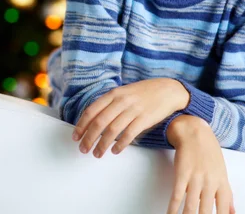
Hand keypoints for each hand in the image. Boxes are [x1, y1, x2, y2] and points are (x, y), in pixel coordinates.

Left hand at [72, 78, 189, 156]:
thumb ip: (110, 103)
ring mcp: (134, 110)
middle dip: (88, 138)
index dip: (81, 125)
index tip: (76, 137)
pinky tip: (115, 150)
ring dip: (102, 145)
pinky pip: (129, 135)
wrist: (169, 90)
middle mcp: (122, 101)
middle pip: (99, 123)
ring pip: (112, 131)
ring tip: (97, 154)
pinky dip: (120, 145)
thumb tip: (93, 120)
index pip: (92, 111)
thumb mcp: (125, 92)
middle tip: (83, 149)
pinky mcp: (145, 119)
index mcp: (115, 94)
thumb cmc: (145, 93)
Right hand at [166, 115, 234, 213]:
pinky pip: (177, 195)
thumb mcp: (222, 172)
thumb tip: (232, 212)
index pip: (225, 206)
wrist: (195, 132)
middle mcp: (210, 181)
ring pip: (191, 206)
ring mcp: (196, 177)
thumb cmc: (209, 152)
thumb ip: (227, 194)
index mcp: (222, 181)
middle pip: (207, 210)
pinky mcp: (182, 174)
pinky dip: (172, 208)